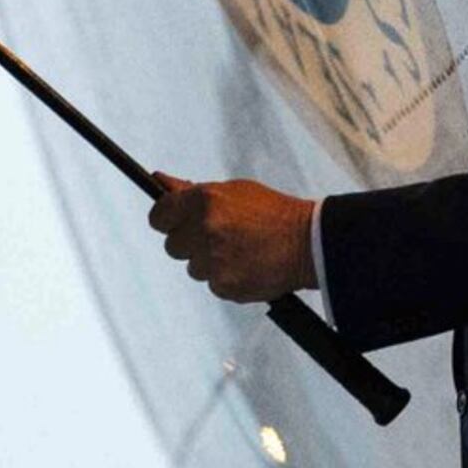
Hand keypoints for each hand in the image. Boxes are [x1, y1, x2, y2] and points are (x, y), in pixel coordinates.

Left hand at [145, 175, 319, 302]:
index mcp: (204, 201)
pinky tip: (248, 265)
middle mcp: (205, 230)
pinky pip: (213, 284)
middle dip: (189, 241)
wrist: (309, 243)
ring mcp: (213, 261)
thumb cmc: (272, 212)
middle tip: (217, 236)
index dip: (165, 219)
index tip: (173, 221)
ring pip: (193, 267)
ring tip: (240, 251)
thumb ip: (193, 191)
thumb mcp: (234, 191)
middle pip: (173, 245)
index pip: (159, 215)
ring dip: (209, 261)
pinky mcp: (224, 286)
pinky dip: (226, 278)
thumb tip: (160, 180)